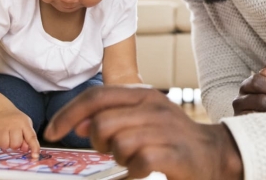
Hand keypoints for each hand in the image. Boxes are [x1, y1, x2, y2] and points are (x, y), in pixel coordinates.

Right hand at [0, 108, 40, 158]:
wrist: (2, 111)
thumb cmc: (17, 122)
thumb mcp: (26, 126)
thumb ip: (28, 138)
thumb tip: (25, 150)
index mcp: (24, 124)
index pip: (31, 137)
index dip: (34, 148)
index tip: (35, 157)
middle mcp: (13, 124)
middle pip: (15, 144)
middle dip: (15, 146)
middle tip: (13, 140)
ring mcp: (1, 126)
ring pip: (4, 145)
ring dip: (5, 145)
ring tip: (6, 138)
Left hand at [43, 87, 242, 179]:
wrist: (215, 155)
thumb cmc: (171, 138)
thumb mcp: (141, 119)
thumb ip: (110, 116)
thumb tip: (77, 124)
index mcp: (143, 94)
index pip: (95, 96)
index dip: (68, 114)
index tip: (51, 131)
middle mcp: (153, 106)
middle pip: (101, 124)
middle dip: (97, 144)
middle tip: (113, 151)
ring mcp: (165, 129)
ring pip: (117, 144)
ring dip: (119, 158)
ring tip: (134, 159)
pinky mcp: (174, 153)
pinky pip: (138, 163)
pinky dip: (134, 173)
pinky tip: (142, 171)